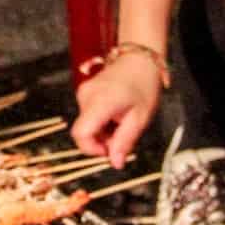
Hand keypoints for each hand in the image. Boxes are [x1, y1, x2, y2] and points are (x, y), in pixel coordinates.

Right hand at [71, 51, 164, 167]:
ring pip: (86, 126)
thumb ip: (124, 142)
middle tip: (122, 135)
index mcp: (100, 101)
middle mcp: (87, 96)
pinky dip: (100, 123)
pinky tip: (114, 115)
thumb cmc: (143, 85)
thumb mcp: (140, 118)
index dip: (92, 149)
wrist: (139, 60)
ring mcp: (83, 93)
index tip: (108, 151)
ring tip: (121, 122)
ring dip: (102, 132)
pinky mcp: (84, 93)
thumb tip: (115, 163)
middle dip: (101, 142)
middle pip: (84, 132)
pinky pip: (87, 117)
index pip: (81, 134)